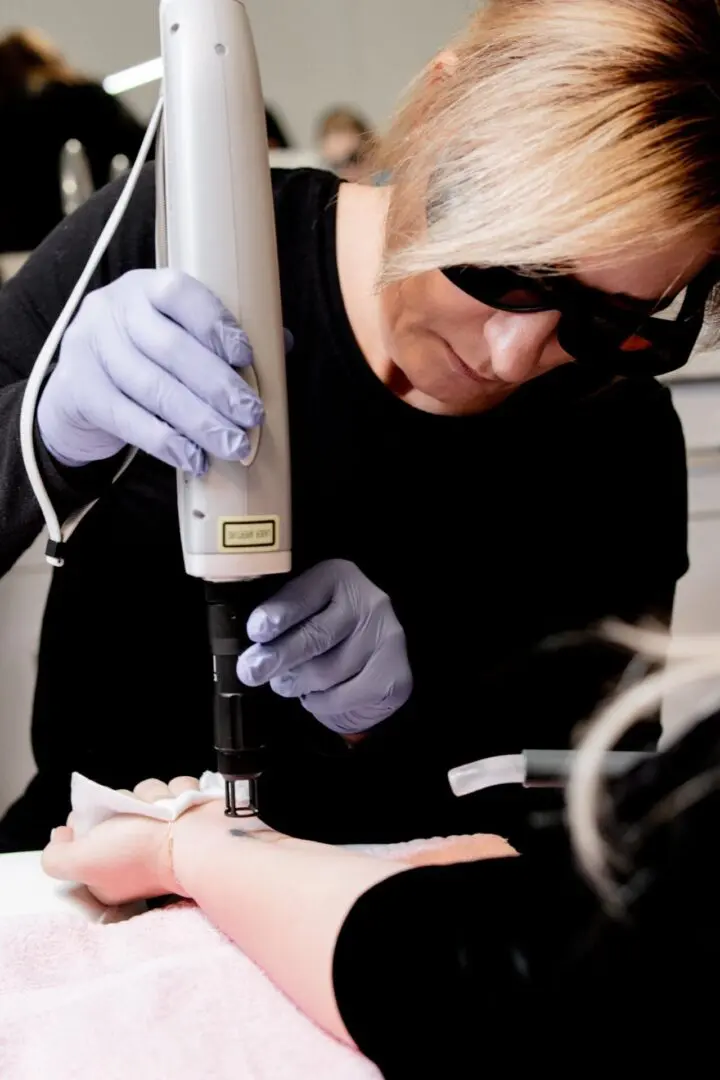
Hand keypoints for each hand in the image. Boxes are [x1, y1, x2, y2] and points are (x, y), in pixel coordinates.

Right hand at [37, 269, 273, 474]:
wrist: (78, 394)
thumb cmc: (145, 361)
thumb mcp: (176, 336)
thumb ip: (222, 338)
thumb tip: (282, 343)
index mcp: (145, 288)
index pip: (180, 293)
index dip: (215, 324)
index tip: (246, 356)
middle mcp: (112, 310)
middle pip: (171, 349)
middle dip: (218, 387)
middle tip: (252, 416)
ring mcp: (89, 348)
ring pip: (152, 388)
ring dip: (200, 422)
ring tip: (233, 446)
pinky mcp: (78, 390)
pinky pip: (128, 420)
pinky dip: (166, 443)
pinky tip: (194, 458)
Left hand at [41, 776, 206, 905]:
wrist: (198, 842)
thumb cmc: (142, 852)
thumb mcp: (82, 861)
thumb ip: (56, 857)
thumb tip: (60, 837)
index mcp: (111, 872)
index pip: (89, 835)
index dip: (88, 825)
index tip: (95, 825)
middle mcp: (138, 854)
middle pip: (117, 807)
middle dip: (125, 804)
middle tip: (133, 818)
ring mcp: (166, 834)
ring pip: (145, 793)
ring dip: (154, 796)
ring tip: (163, 812)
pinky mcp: (189, 815)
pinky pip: (175, 787)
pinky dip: (179, 791)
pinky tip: (181, 806)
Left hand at [236, 559, 412, 734]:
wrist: (374, 658)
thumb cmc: (326, 628)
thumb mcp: (304, 611)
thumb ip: (281, 623)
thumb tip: (252, 658)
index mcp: (338, 577)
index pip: (306, 595)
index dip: (279, 614)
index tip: (257, 631)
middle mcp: (369, 602)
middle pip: (316, 636)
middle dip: (279, 656)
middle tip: (252, 671)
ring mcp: (386, 638)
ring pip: (326, 672)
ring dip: (298, 683)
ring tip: (288, 682)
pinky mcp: (395, 675)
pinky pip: (344, 696)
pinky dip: (321, 701)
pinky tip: (316, 692)